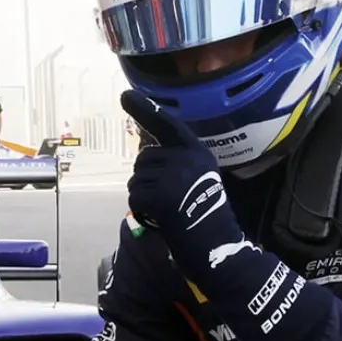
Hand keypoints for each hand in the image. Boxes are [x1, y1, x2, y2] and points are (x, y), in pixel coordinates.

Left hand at [121, 91, 246, 276]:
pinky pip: (135, 198)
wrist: (216, 246)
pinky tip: (159, 218)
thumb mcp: (197, 178)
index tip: (125, 95)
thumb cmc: (204, 216)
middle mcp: (186, 158)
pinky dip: (141, 211)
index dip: (144, 110)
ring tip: (166, 210)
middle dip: (147, 180)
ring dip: (143, 197)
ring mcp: (174, 176)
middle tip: (168, 200)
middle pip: (143, 160)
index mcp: (196, 151)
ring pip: (136, 180)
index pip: (166, 124)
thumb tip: (144, 155)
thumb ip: (176, 162)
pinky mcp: (162, 196)